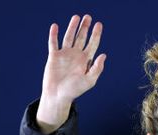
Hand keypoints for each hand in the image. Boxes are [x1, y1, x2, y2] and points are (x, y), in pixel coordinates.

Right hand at [36, 14, 106, 133]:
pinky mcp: (53, 57)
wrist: (58, 96)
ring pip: (69, 37)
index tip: (99, 24)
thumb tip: (104, 55)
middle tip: (88, 17)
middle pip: (81, 38)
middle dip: (85, 27)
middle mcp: (76, 56)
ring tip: (76, 17)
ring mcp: (65, 55)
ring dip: (72, 27)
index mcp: (86, 61)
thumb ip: (97, 68)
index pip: (93, 44)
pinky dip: (54, 35)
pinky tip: (55, 26)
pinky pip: (53, 43)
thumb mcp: (89, 81)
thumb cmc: (74, 91)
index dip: (96, 34)